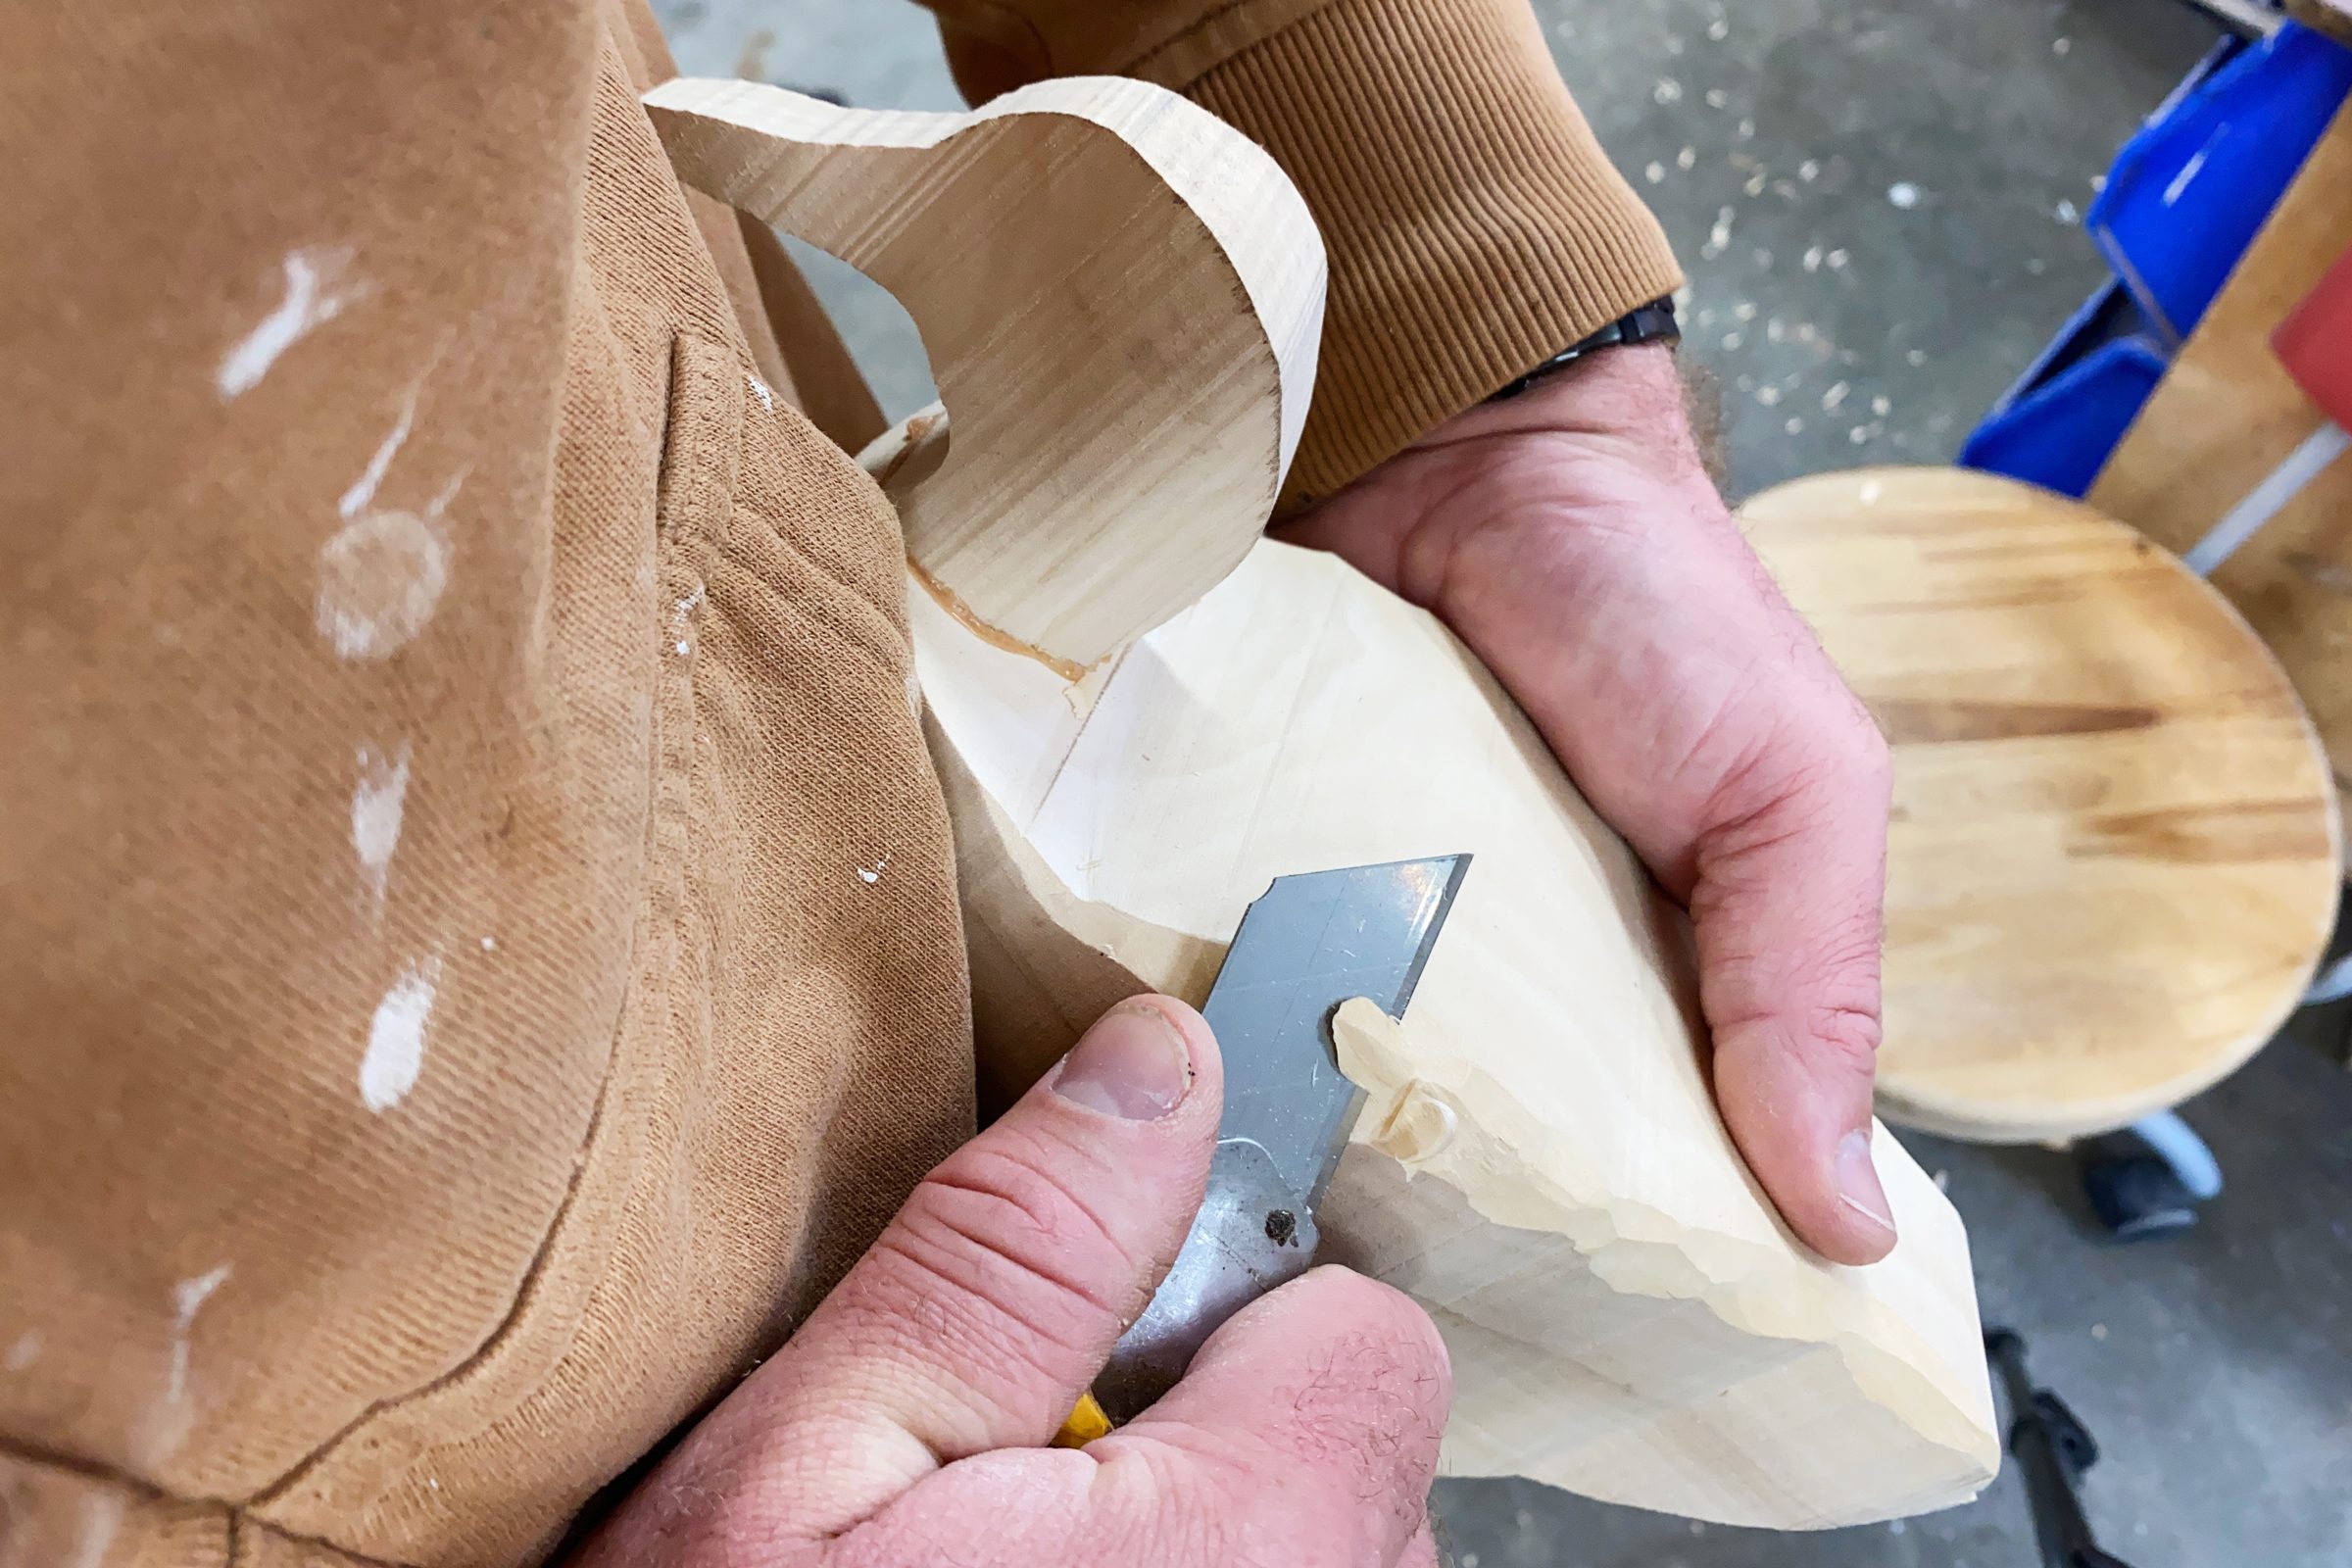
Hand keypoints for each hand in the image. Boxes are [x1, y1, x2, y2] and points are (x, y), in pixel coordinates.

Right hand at [569, 998, 1451, 1567]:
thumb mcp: (810, 1469)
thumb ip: (1008, 1260)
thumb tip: (1158, 1066)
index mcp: (1258, 1540)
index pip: (1362, 1329)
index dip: (1212, 1323)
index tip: (1080, 1377)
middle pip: (1346, 1458)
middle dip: (1203, 1444)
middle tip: (1010, 1518)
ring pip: (1318, 1565)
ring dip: (1200, 1559)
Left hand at [1277, 343, 1896, 1264]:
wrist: (1465, 439)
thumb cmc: (1658, 602)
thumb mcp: (1793, 789)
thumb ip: (1811, 985)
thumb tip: (1847, 1225)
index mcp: (1657, 979)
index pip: (1645, 1160)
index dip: (1620, 1256)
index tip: (1575, 1348)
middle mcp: (1505, 969)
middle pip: (1474, 1139)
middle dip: (1440, 1217)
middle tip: (1392, 1297)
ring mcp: (1374, 921)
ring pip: (1343, 1079)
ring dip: (1321, 1136)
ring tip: (1272, 1232)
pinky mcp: (1269, 868)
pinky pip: (1244, 982)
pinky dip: (1232, 1033)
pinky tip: (1200, 1107)